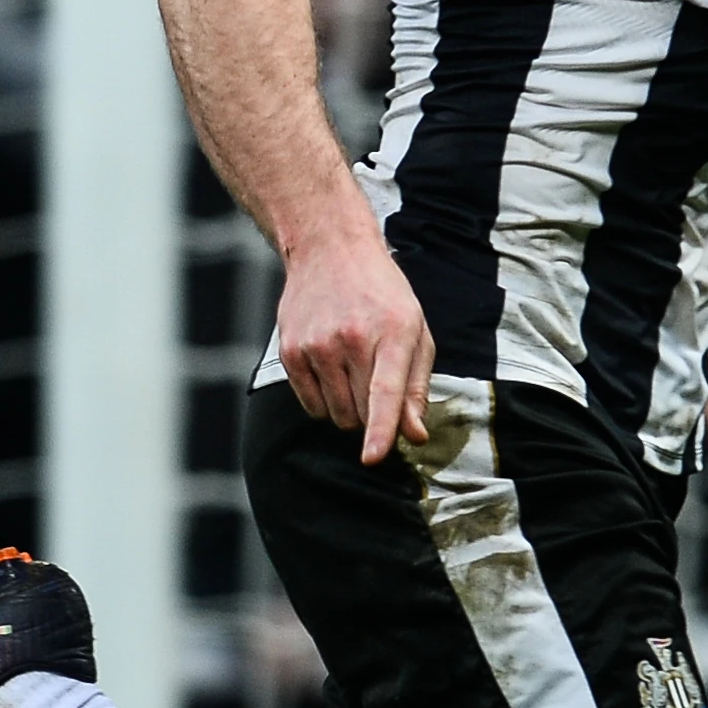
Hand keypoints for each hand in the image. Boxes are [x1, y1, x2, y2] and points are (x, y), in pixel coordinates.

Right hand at [275, 218, 433, 463]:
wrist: (330, 249)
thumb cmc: (382, 294)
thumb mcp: (415, 331)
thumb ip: (416, 387)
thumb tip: (415, 435)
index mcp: (393, 332)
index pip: (384, 391)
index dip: (381, 429)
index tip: (373, 457)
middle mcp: (351, 338)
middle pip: (362, 413)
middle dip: (374, 416)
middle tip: (377, 383)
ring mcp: (316, 345)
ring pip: (336, 415)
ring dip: (349, 409)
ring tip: (353, 369)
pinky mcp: (291, 352)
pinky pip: (311, 406)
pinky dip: (325, 401)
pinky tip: (331, 368)